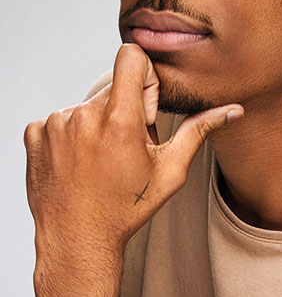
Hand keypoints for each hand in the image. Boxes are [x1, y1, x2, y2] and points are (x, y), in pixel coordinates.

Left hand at [23, 43, 243, 289]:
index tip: (144, 107)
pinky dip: (69, 136)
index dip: (143, 78)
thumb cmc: (124, 209)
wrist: (78, 240)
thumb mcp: (170, 172)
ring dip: (95, 125)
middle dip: (123, 109)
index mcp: (120, 121)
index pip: (131, 56)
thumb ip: (198, 131)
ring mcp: (55, 124)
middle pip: (112, 87)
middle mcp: (84, 116)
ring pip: (86, 105)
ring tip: (99, 160)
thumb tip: (230, 110)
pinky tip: (78, 162)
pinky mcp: (35, 134)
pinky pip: (58, 119)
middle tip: (123, 148)